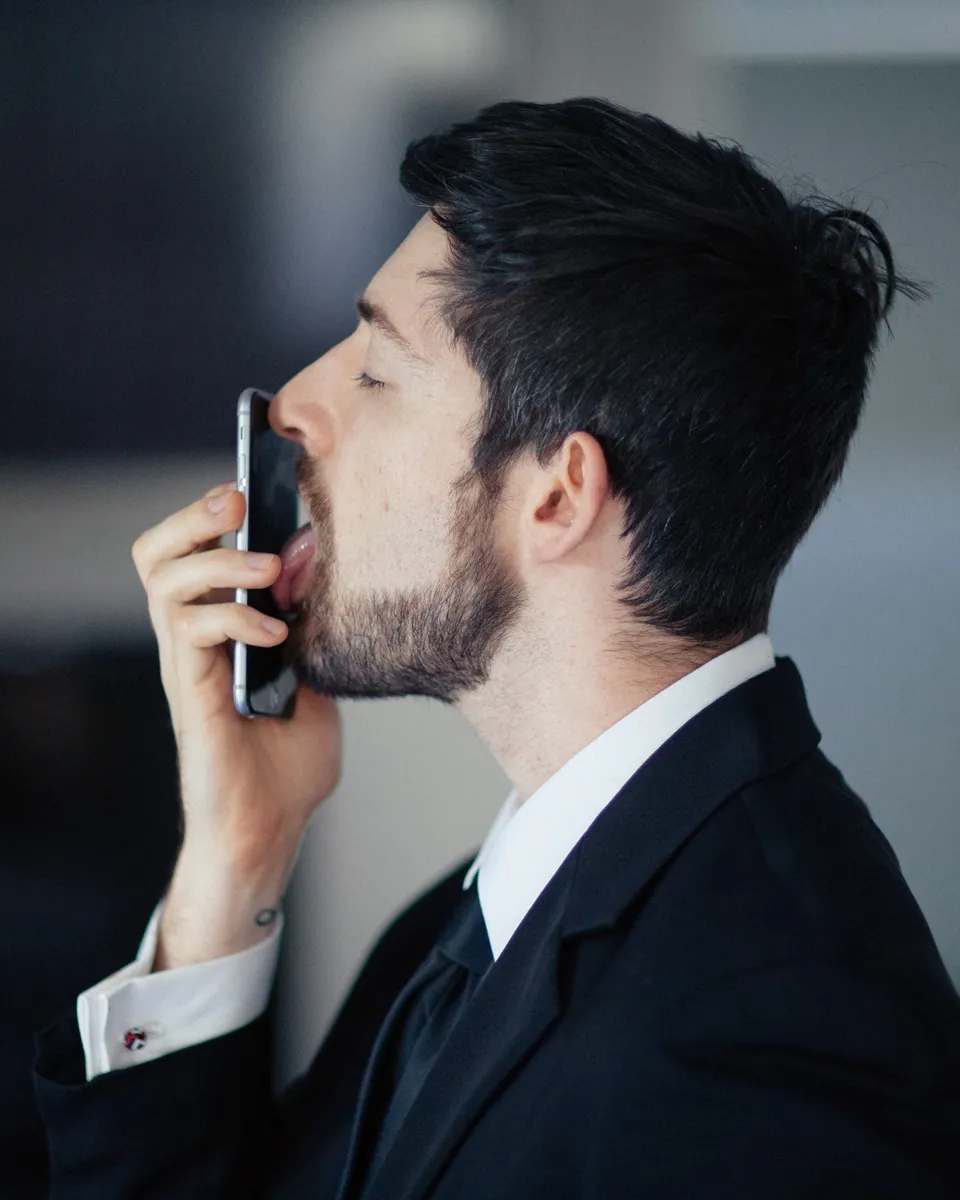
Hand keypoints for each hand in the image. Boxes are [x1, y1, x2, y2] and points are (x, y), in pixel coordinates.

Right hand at [132, 481, 341, 966]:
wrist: (273, 828)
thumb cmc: (290, 760)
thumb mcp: (317, 675)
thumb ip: (315, 621)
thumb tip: (316, 556)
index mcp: (218, 630)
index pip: (191, 553)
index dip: (210, 514)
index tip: (254, 484)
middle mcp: (192, 641)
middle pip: (156, 555)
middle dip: (192, 517)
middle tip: (234, 502)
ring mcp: (186, 666)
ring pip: (165, 584)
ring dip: (219, 563)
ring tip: (266, 569)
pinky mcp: (191, 695)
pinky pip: (192, 635)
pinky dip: (234, 618)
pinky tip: (276, 630)